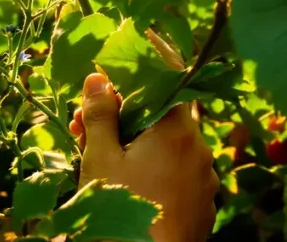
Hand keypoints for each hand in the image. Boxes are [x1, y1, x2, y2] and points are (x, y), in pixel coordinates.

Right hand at [70, 73, 218, 241]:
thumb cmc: (121, 208)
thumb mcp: (100, 158)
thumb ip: (101, 115)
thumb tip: (97, 78)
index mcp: (177, 131)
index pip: (161, 86)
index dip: (129, 85)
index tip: (100, 94)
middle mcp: (199, 150)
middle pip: (159, 120)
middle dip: (120, 121)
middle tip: (82, 132)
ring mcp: (204, 181)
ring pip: (167, 150)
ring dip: (135, 149)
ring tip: (99, 164)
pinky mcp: (203, 206)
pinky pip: (176, 177)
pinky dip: (153, 174)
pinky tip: (126, 188)